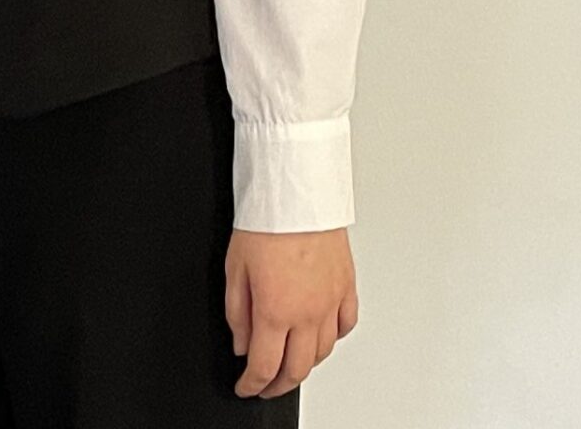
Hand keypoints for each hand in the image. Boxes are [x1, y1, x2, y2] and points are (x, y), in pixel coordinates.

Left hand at [225, 227, 356, 399]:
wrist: (296, 192)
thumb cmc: (265, 222)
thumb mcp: (234, 269)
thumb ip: (237, 313)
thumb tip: (242, 343)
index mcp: (275, 310)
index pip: (264, 366)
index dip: (252, 385)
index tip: (245, 387)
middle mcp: (307, 312)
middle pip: (297, 369)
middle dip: (278, 385)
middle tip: (266, 386)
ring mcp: (331, 302)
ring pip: (323, 353)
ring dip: (305, 365)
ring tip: (290, 364)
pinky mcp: (347, 287)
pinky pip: (345, 326)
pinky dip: (333, 339)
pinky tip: (321, 337)